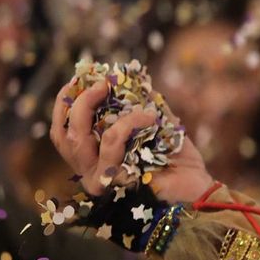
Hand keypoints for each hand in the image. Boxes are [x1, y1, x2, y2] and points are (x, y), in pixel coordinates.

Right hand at [50, 78, 214, 202]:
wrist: (197, 184)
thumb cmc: (175, 157)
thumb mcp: (155, 124)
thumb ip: (141, 103)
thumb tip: (131, 76)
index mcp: (92, 156)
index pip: (62, 132)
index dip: (64, 104)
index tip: (78, 79)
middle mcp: (90, 171)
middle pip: (67, 135)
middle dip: (81, 103)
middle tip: (103, 84)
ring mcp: (101, 179)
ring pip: (85, 138)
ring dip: (117, 115)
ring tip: (144, 109)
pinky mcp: (115, 182)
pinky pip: (114, 144)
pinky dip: (132, 124)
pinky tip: (153, 119)